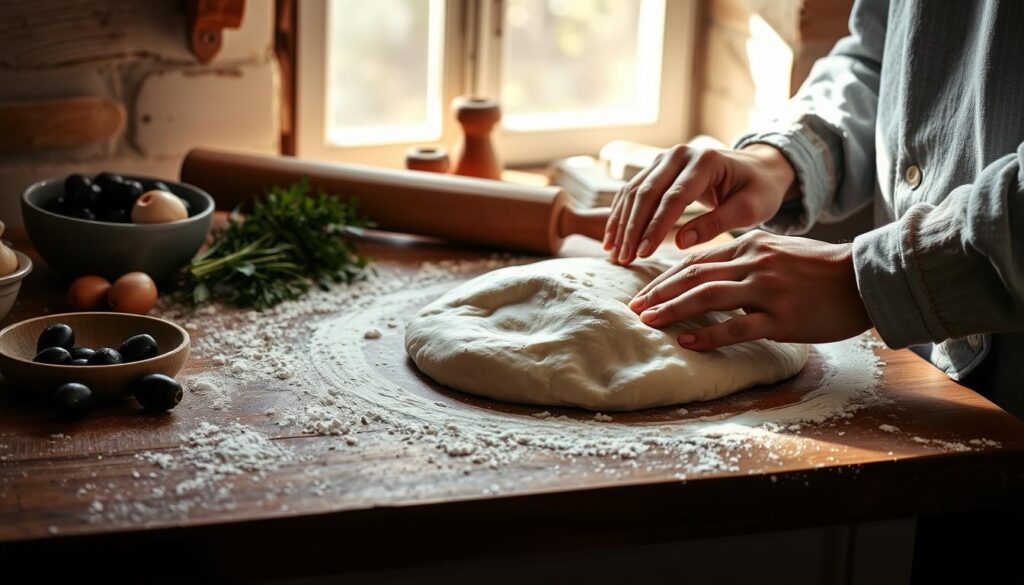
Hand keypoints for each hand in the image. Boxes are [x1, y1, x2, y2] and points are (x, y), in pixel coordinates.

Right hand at [602, 144, 797, 264]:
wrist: (758, 169)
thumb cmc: (758, 191)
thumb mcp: (748, 209)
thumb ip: (716, 224)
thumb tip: (680, 243)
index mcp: (705, 161)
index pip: (674, 197)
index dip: (656, 227)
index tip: (644, 254)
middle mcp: (680, 154)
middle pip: (647, 193)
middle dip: (632, 229)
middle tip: (624, 259)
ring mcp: (664, 159)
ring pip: (633, 192)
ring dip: (621, 224)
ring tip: (614, 255)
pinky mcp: (656, 168)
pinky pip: (632, 192)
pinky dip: (620, 216)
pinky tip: (612, 240)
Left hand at [627, 231, 871, 349]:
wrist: (867, 278)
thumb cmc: (823, 268)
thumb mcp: (780, 250)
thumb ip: (746, 256)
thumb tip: (710, 270)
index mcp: (751, 245)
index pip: (696, 260)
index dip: (665, 278)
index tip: (643, 292)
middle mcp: (755, 264)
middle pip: (693, 276)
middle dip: (659, 293)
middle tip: (633, 308)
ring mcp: (768, 291)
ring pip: (708, 297)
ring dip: (673, 310)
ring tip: (648, 321)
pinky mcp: (782, 318)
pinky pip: (738, 327)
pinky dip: (709, 336)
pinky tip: (686, 343)